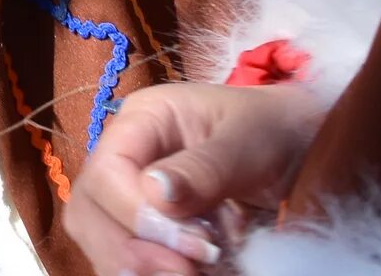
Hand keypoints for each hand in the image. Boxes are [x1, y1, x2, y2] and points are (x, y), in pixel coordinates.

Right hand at [64, 81, 324, 275]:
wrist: (293, 146)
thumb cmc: (270, 131)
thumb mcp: (248, 143)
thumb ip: (205, 167)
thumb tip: (154, 193)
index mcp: (141, 121)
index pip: (106, 173)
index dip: (138, 215)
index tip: (200, 245)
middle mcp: (122, 158)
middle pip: (88, 212)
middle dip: (133, 250)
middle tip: (192, 270)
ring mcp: (126, 195)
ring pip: (98, 241)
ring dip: (141, 268)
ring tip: (196, 273)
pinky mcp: (143, 229)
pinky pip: (126, 259)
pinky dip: (152, 273)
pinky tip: (194, 274)